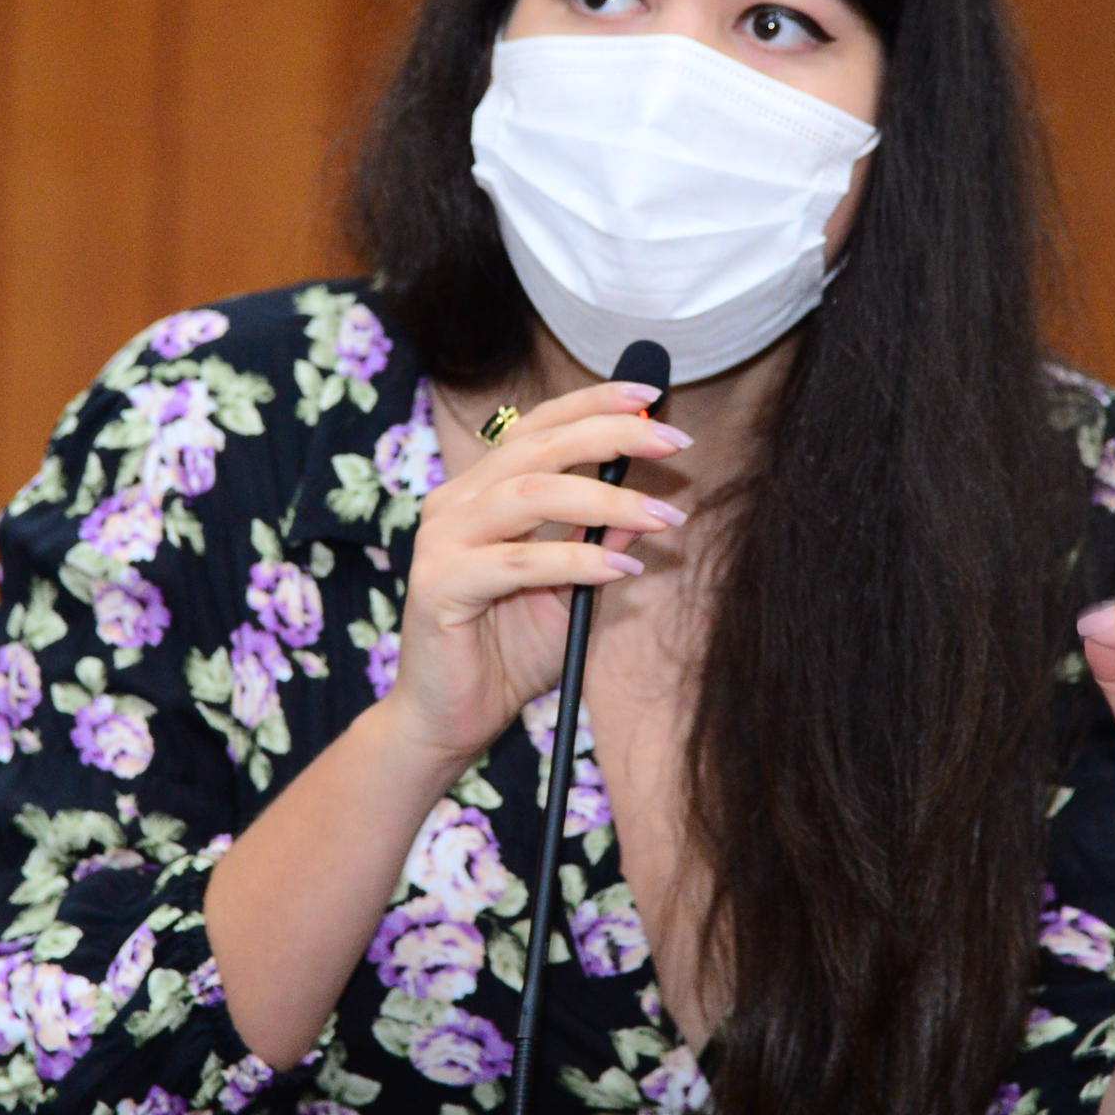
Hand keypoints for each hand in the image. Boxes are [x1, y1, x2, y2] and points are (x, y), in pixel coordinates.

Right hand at [381, 380, 689, 764]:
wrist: (451, 719)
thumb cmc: (507, 652)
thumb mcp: (570, 591)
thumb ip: (598, 543)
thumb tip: (651, 506)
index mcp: (480, 492)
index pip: (537, 426)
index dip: (592, 403)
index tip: (650, 396)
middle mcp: (455, 503)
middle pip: (537, 447)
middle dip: (611, 435)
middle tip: (674, 442)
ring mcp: (442, 540)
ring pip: (530, 494)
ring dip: (606, 499)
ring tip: (663, 516)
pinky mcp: (440, 584)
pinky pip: (518, 561)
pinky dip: (577, 560)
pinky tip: (621, 567)